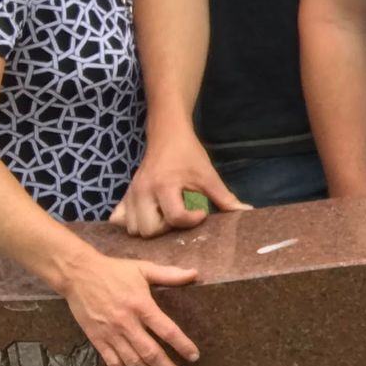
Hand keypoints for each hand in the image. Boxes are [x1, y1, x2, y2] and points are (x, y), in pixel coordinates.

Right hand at [58, 252, 200, 365]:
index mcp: (140, 305)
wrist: (77, 275)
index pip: (166, 330)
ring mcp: (110, 333)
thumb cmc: (113, 271)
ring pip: (132, 362)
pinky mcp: (97, 340)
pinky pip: (113, 362)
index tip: (194, 357)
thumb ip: (170, 275)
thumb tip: (195, 274)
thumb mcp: (143, 268)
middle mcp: (126, 323)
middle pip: (150, 353)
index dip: (182, 345)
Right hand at [111, 131, 247, 236]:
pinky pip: (118, 220)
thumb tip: (246, 212)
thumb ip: (225, 197)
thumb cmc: (188, 154)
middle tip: (180, 216)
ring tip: (165, 216)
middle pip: (149, 230)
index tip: (201, 212)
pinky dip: (132, 223)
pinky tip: (148, 217)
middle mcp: (143, 192)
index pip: (175, 217)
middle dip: (167, 229)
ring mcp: (131, 195)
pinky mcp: (125, 196)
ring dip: (151, 228)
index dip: (192, 220)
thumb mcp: (208, 175)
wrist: (167, 134)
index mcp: (165, 186)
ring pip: (133, 229)